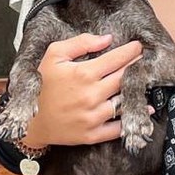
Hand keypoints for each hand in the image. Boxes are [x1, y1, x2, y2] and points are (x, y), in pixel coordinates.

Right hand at [23, 32, 143, 148]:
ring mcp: (93, 116)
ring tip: (145, 81)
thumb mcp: (54, 54)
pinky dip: (133, 118)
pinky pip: (119, 128)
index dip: (130, 51)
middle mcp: (91, 95)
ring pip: (124, 101)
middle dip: (136, 66)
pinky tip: (145, 110)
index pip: (116, 59)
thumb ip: (81, 42)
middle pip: (123, 78)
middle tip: (144, 59)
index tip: (138, 46)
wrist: (29, 121)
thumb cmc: (42, 84)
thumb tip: (107, 39)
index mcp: (83, 73)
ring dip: (137, 90)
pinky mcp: (92, 134)